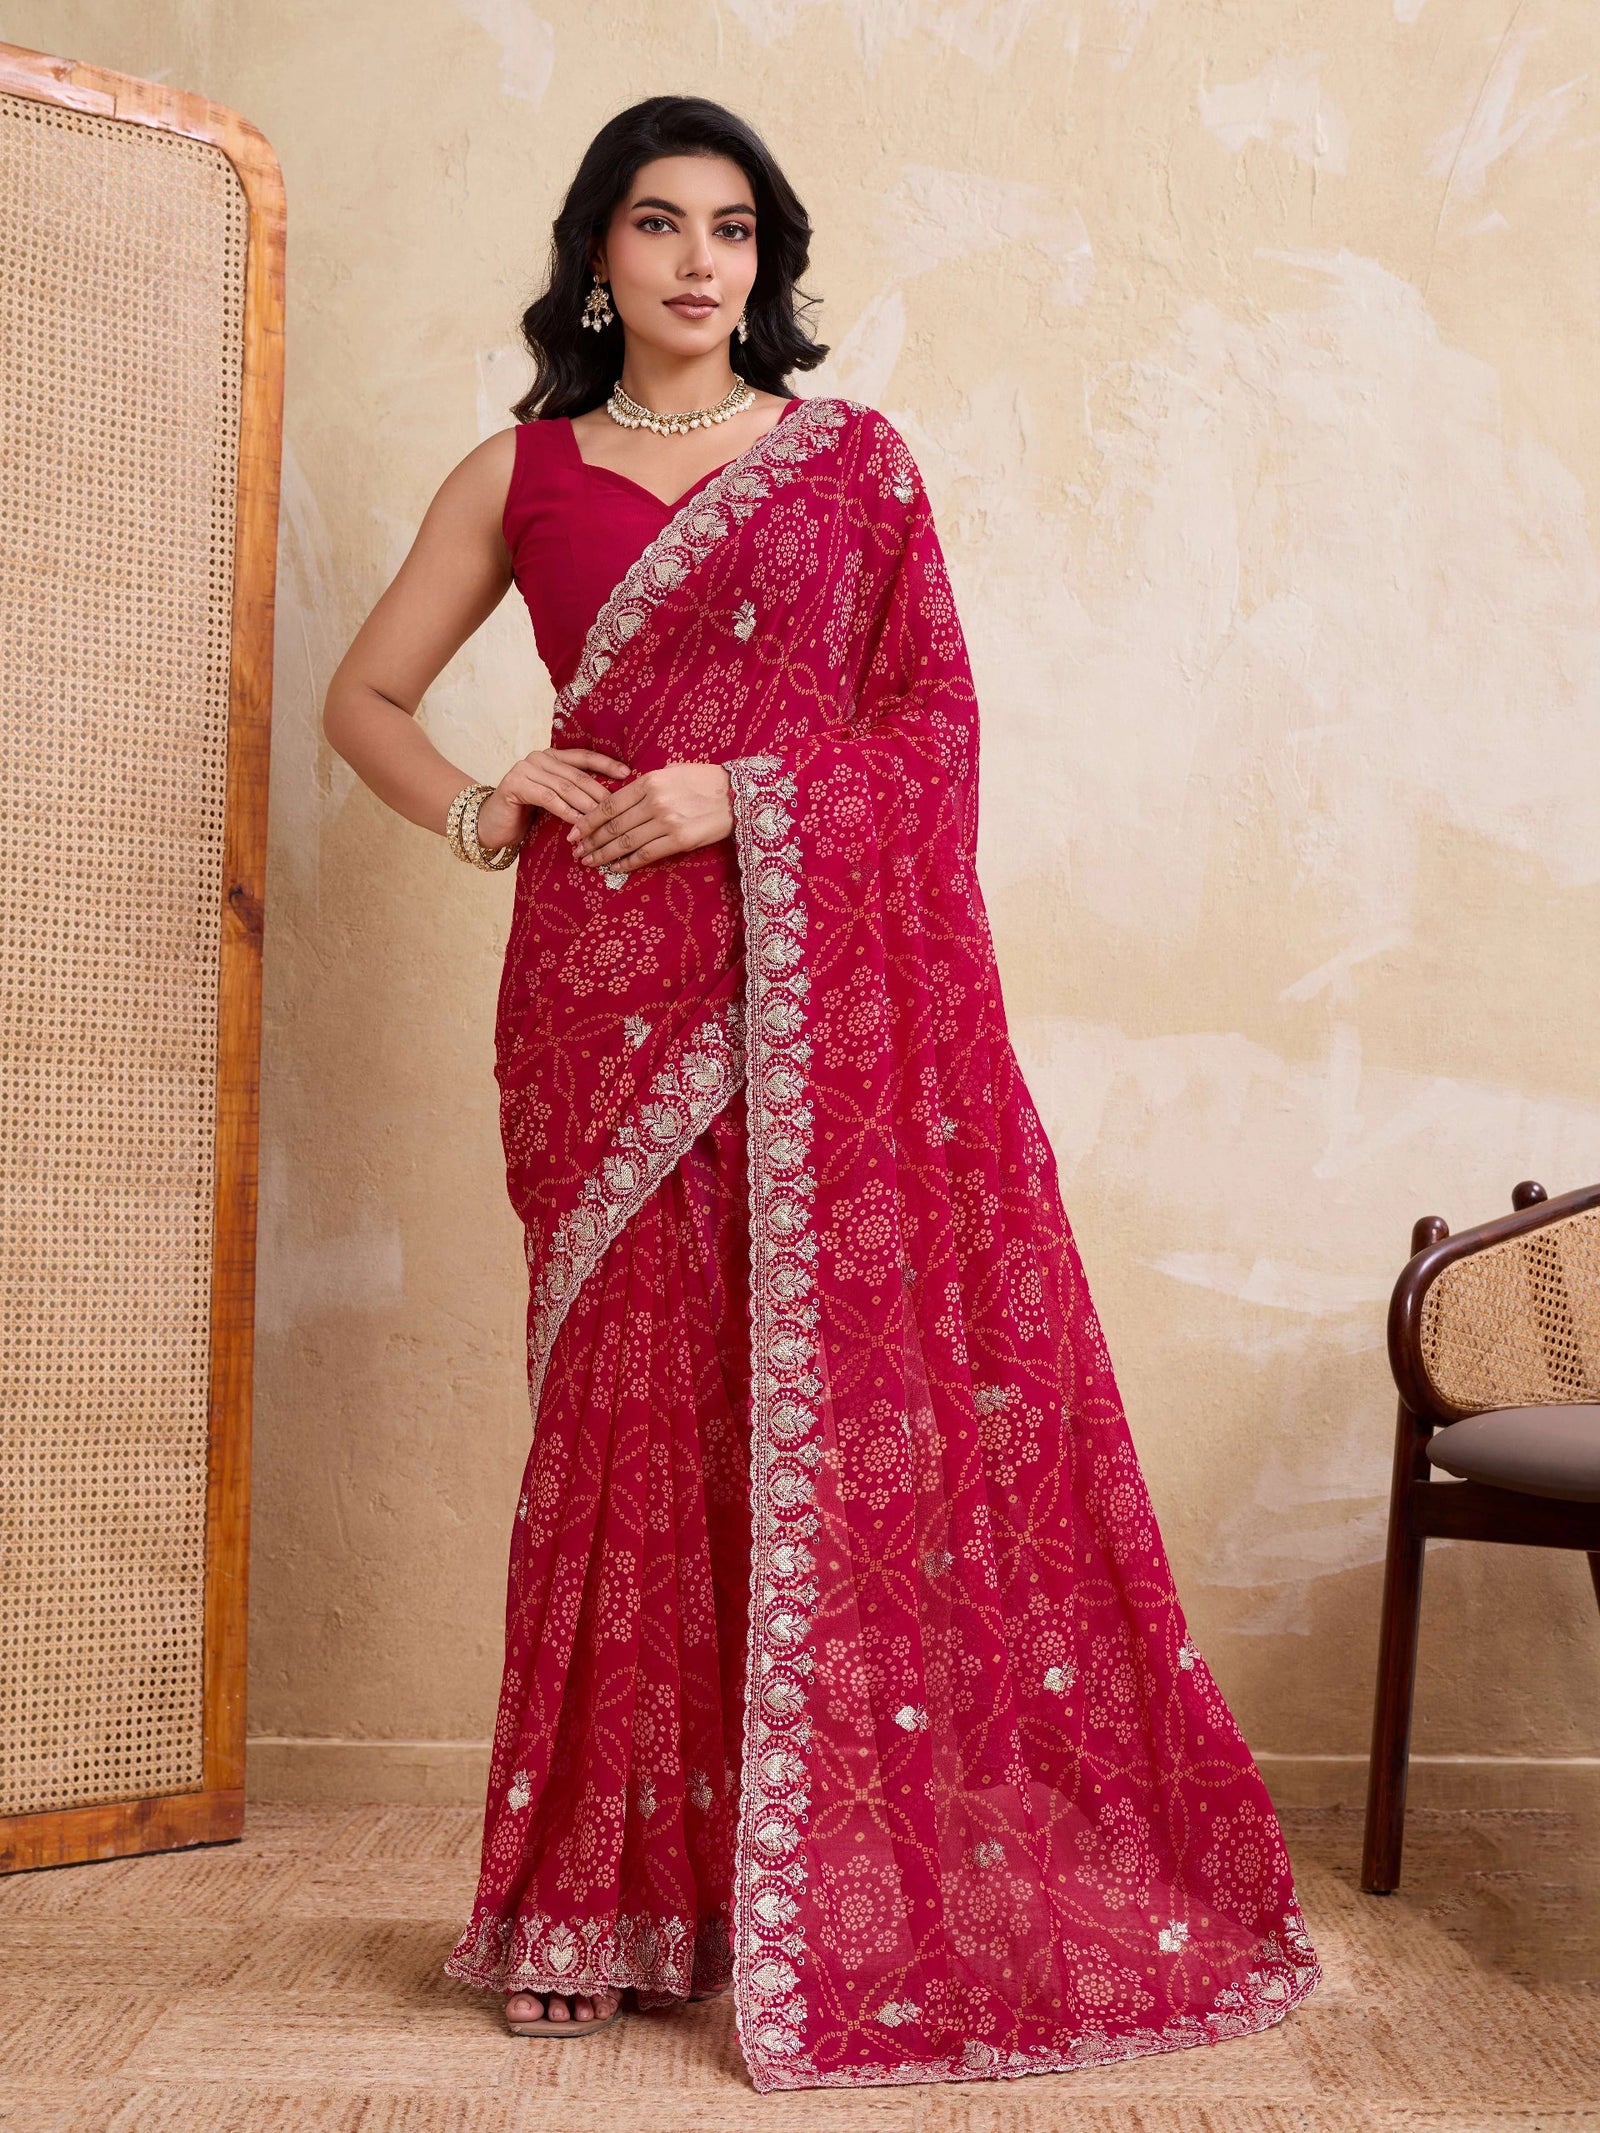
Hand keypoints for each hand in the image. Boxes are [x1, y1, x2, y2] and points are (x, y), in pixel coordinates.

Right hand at [474, 745, 632, 852]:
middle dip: (600, 793)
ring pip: (565, 787)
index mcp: (551, 757)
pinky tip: (579, 824)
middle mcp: (539, 758)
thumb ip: (574, 792)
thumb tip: (610, 799)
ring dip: (586, 805)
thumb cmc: (526, 815)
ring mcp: (525, 768)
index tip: (628, 774)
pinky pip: (548, 798)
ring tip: (602, 820)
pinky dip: (566, 811)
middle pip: (577, 775)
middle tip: (619, 809)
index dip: (606, 764)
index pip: (584, 757)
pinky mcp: (515, 784)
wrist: (490, 825)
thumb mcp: (555, 800)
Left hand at [569, 762, 733, 874]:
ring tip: (590, 861)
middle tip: (576, 851)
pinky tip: (615, 867)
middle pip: (612, 826)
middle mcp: (654, 802)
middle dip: (590, 841)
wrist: (737, 794)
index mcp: (649, 782)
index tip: (574, 832)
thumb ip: (646, 785)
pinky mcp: (679, 840)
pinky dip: (627, 863)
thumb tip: (621, 798)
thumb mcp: (671, 772)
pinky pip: (646, 855)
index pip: (609, 805)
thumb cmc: (704, 781)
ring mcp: (666, 823)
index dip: (588, 821)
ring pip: (625, 843)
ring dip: (603, 855)